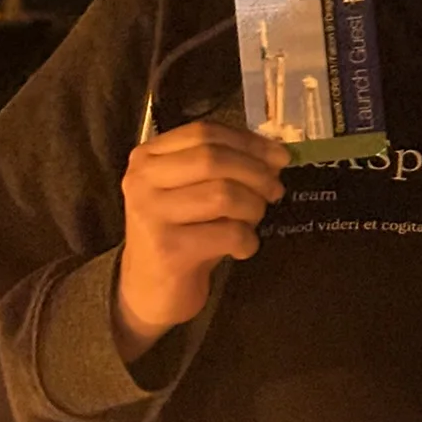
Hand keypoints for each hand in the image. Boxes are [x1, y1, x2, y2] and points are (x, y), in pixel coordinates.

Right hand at [115, 121, 289, 360]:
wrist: (148, 289)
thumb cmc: (181, 232)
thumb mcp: (197, 191)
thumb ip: (227, 166)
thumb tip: (276, 155)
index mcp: (148, 157)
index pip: (205, 132)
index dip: (249, 142)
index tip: (280, 156)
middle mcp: (142, 181)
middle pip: (213, 158)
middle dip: (256, 173)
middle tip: (276, 190)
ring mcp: (151, 215)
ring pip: (223, 194)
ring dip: (253, 207)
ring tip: (254, 220)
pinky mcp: (167, 250)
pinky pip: (226, 233)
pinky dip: (247, 239)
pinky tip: (243, 247)